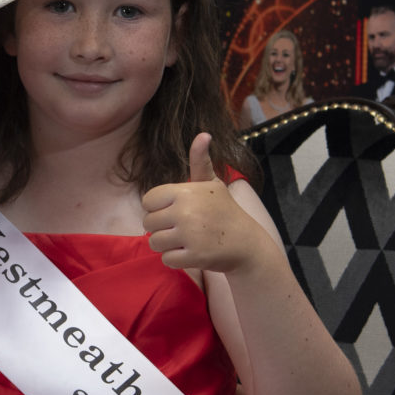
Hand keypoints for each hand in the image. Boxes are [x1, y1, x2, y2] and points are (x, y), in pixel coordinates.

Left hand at [141, 134, 269, 272]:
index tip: (173, 211)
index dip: (157, 208)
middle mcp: (185, 211)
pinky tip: (190, 252)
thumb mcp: (213, 183)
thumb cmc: (224, 210)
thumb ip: (200, 161)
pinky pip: (166, 260)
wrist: (247, 243)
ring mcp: (190, 235)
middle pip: (148, 223)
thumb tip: (204, 134)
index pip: (148, 201)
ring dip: (166, 245)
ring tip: (184, 240)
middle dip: (161, 228)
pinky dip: (175, 259)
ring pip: (154, 243)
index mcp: (185, 191)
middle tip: (181, 228)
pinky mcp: (194, 256)